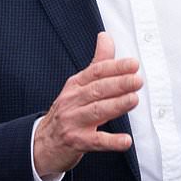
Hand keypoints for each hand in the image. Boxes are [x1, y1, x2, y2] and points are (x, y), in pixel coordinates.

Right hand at [33, 32, 139, 174]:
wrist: (43, 143)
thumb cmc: (67, 112)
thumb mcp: (78, 86)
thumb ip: (97, 63)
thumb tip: (105, 37)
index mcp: (75, 85)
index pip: (95, 72)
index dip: (115, 67)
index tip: (133, 64)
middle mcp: (72, 101)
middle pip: (96, 90)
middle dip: (118, 84)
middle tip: (137, 80)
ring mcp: (73, 121)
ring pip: (96, 112)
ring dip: (115, 105)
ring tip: (133, 100)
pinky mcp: (76, 142)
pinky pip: (95, 141)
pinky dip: (111, 141)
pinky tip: (125, 140)